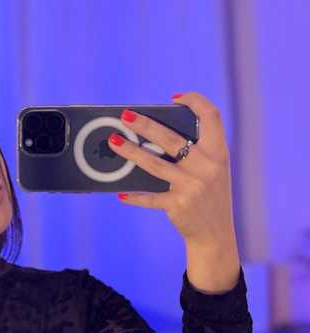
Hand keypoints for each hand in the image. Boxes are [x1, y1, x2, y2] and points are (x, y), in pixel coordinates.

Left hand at [108, 92, 239, 292]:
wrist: (216, 234)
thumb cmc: (208, 196)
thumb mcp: (212, 171)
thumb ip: (195, 153)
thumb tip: (153, 135)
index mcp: (219, 153)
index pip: (212, 117)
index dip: (195, 102)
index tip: (176, 98)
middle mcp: (208, 167)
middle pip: (172, 139)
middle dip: (146, 125)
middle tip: (126, 116)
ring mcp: (193, 186)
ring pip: (154, 164)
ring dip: (130, 151)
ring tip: (113, 142)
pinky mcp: (178, 204)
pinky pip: (150, 197)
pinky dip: (134, 196)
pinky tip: (120, 194)